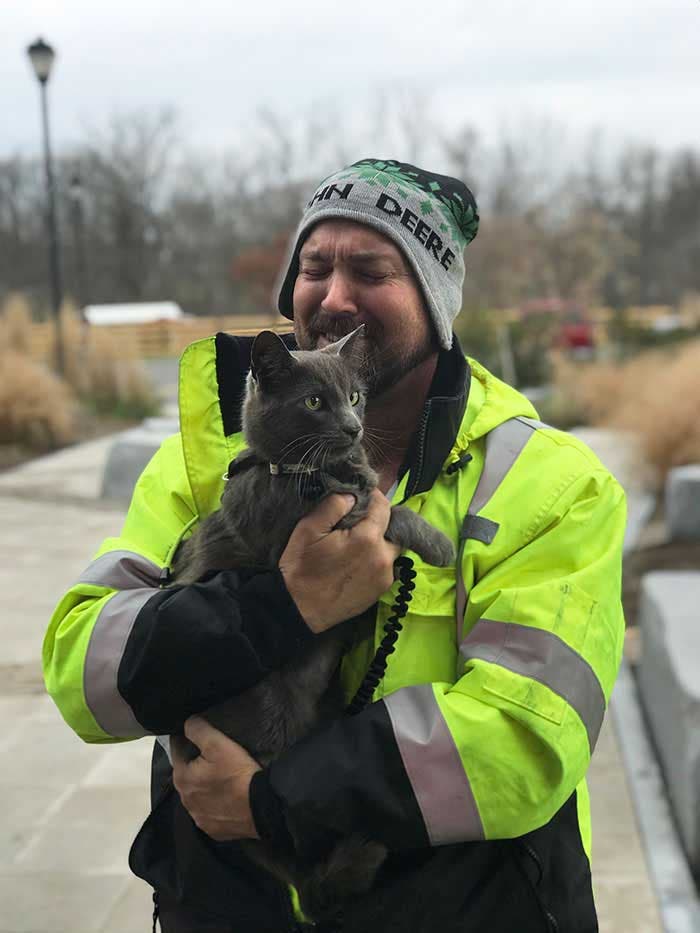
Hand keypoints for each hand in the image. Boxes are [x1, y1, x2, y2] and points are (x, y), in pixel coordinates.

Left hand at [171, 716, 260, 840]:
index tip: (197, 734)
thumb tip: (186, 723)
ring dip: (203, 786)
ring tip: (221, 777)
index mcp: (182, 778)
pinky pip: (208, 812)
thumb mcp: (218, 743)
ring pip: (196, 795)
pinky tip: (226, 798)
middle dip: (194, 764)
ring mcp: (198, 817)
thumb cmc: (237, 773)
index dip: (185, 739)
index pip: (176, 750)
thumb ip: (198, 729)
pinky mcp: (212, 830)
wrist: (261, 807)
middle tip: (213, 755)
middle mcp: (185, 800)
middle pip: (186, 774)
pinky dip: (213, 804)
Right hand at [279, 489, 399, 633]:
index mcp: (368, 539)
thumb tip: (353, 495)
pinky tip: (356, 562)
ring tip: (355, 543)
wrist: (297, 609)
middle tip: (356, 522)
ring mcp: (385, 577)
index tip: (360, 496)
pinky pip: (385, 566)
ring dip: (378, 541)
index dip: (373, 497)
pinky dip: (375, 559)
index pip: (384, 506)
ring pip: (391, 548)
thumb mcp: (309, 528)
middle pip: (392, 528)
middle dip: (378, 521)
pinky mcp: (381, 591)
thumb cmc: (301, 567)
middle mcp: (383, 557)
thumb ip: (334, 505)